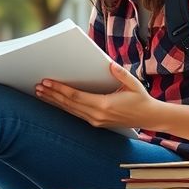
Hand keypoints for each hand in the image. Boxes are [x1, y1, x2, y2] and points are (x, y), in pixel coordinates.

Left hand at [34, 62, 160, 129]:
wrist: (150, 118)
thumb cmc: (141, 99)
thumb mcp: (133, 84)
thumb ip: (121, 74)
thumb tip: (109, 64)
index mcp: (104, 105)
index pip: (76, 96)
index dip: (60, 89)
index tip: (47, 82)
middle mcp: (97, 115)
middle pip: (69, 104)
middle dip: (52, 95)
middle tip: (38, 86)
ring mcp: (96, 121)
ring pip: (70, 110)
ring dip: (55, 101)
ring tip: (41, 93)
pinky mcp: (96, 123)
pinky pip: (76, 114)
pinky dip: (64, 107)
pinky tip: (55, 101)